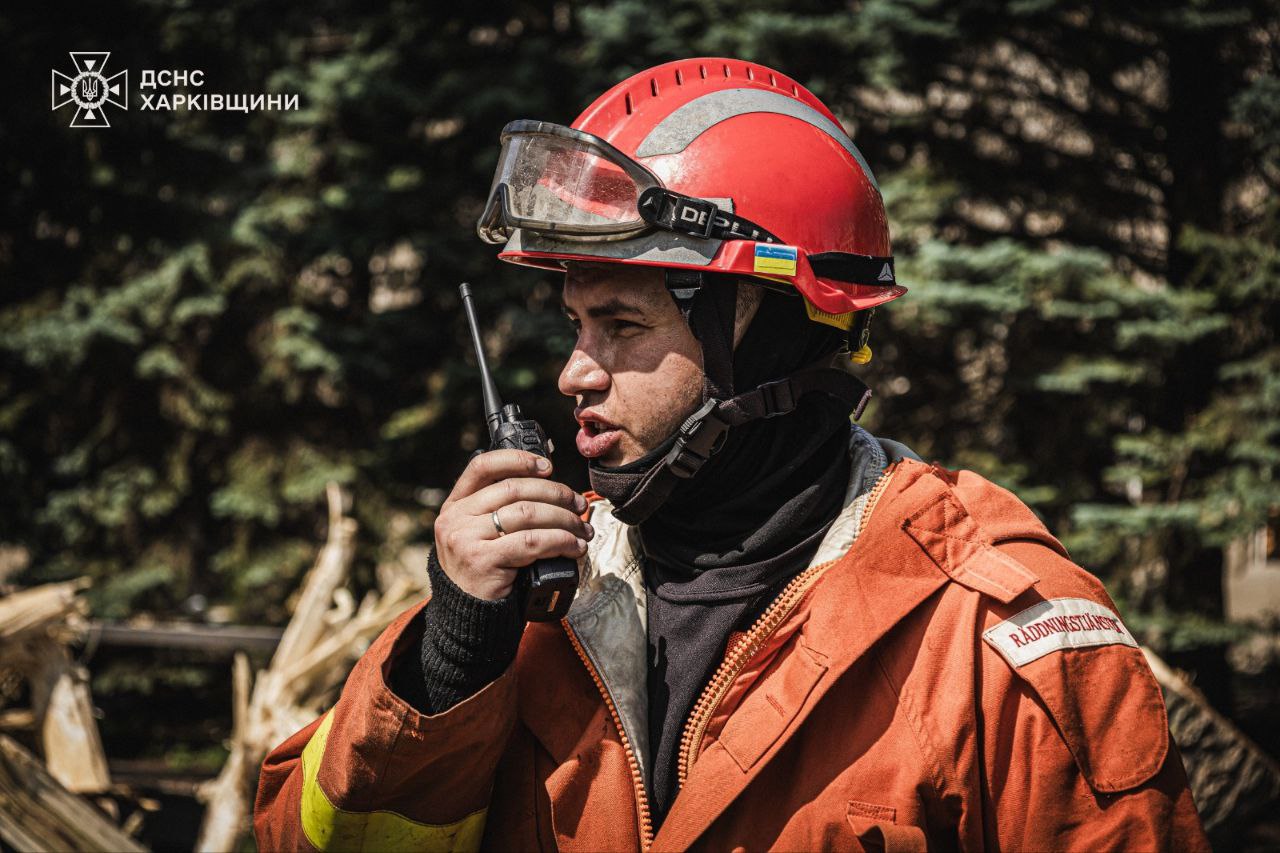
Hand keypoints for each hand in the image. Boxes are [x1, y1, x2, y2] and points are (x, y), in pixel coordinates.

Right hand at [433, 449, 591, 600]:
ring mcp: (466, 539)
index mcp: (455, 505)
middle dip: (556, 494)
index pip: (482, 467)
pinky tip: (574, 548)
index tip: (547, 466)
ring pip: (528, 514)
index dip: (518, 460)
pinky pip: (533, 542)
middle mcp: (456, 518)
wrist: (467, 618)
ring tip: (582, 530)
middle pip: (515, 489)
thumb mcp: (479, 536)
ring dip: (564, 520)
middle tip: (579, 504)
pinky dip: (561, 542)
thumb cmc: (484, 574)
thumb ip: (498, 511)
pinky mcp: (484, 561)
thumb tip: (550, 486)